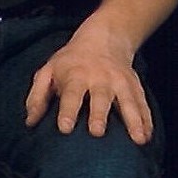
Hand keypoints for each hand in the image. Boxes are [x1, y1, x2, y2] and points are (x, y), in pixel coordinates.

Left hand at [25, 21, 151, 142]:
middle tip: (96, 132)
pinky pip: (142, 104)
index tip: (65, 128)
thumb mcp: (48, 71)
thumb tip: (30, 122)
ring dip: (133, 120)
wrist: (104, 38)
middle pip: (100, 97)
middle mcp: (100, 78)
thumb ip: (37, 97)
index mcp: (77, 75)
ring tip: (138, 139)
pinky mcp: (135, 87)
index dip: (67, 111)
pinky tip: (148, 136)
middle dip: (98, 114)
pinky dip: (146, 120)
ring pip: (128, 102)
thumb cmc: (71, 61)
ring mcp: (120, 83)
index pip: (72, 94)